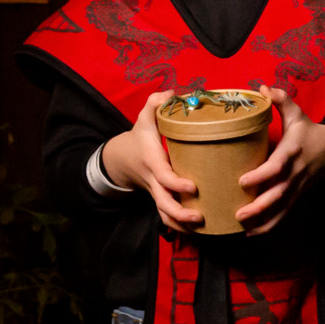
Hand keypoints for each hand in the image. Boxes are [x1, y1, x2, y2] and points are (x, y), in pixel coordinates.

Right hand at [99, 90, 203, 233]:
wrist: (122, 159)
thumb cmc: (140, 137)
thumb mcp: (144, 119)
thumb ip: (154, 105)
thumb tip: (170, 93)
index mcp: (152, 162)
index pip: (163, 177)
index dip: (176, 184)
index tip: (193, 187)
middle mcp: (154, 182)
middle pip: (163, 204)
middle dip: (180, 214)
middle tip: (200, 218)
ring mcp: (157, 193)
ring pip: (165, 216)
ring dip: (181, 226)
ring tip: (202, 228)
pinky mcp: (162, 200)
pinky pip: (168, 217)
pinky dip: (181, 227)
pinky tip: (201, 230)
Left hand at [232, 86, 324, 234]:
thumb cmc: (308, 132)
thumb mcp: (298, 114)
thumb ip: (281, 101)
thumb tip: (262, 87)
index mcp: (293, 151)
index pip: (277, 166)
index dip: (261, 175)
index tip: (242, 181)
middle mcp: (295, 173)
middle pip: (278, 194)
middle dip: (259, 206)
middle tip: (238, 213)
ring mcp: (296, 188)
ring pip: (280, 208)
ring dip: (262, 220)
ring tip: (242, 227)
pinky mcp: (296, 197)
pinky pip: (283, 215)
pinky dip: (269, 226)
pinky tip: (251, 233)